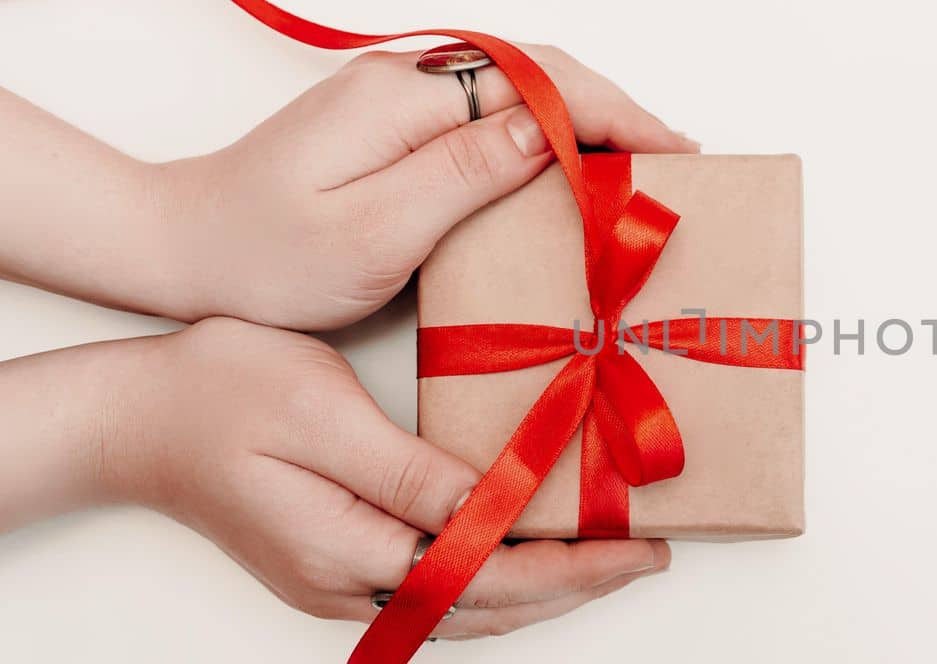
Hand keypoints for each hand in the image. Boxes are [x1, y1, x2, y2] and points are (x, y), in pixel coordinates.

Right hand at [104, 317, 668, 637]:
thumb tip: (492, 507)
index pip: (491, 575)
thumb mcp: (317, 414)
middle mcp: (351, 587)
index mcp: (350, 552)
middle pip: (491, 605)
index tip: (639, 548)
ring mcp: (343, 585)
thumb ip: (408, 472)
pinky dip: (499, 576)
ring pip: (469, 606)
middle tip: (650, 555)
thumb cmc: (217, 394)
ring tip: (610, 560)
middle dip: (578, 585)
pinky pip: (441, 587)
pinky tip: (530, 552)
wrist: (132, 418)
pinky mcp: (340, 567)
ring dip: (545, 588)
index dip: (575, 567)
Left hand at [154, 45, 696, 330]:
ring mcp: (400, 101)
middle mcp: (406, 83)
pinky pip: (491, 116)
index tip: (674, 153)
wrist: (182, 250)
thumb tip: (548, 132)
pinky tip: (571, 168)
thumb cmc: (264, 257)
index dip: (617, 115)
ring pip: (520, 90)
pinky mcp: (396, 129)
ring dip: (588, 119)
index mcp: (404, 100)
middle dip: (616, 110)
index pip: (540, 84)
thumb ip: (462, 175)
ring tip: (641, 165)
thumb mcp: (370, 230)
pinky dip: (547, 134)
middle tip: (676, 162)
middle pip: (539, 73)